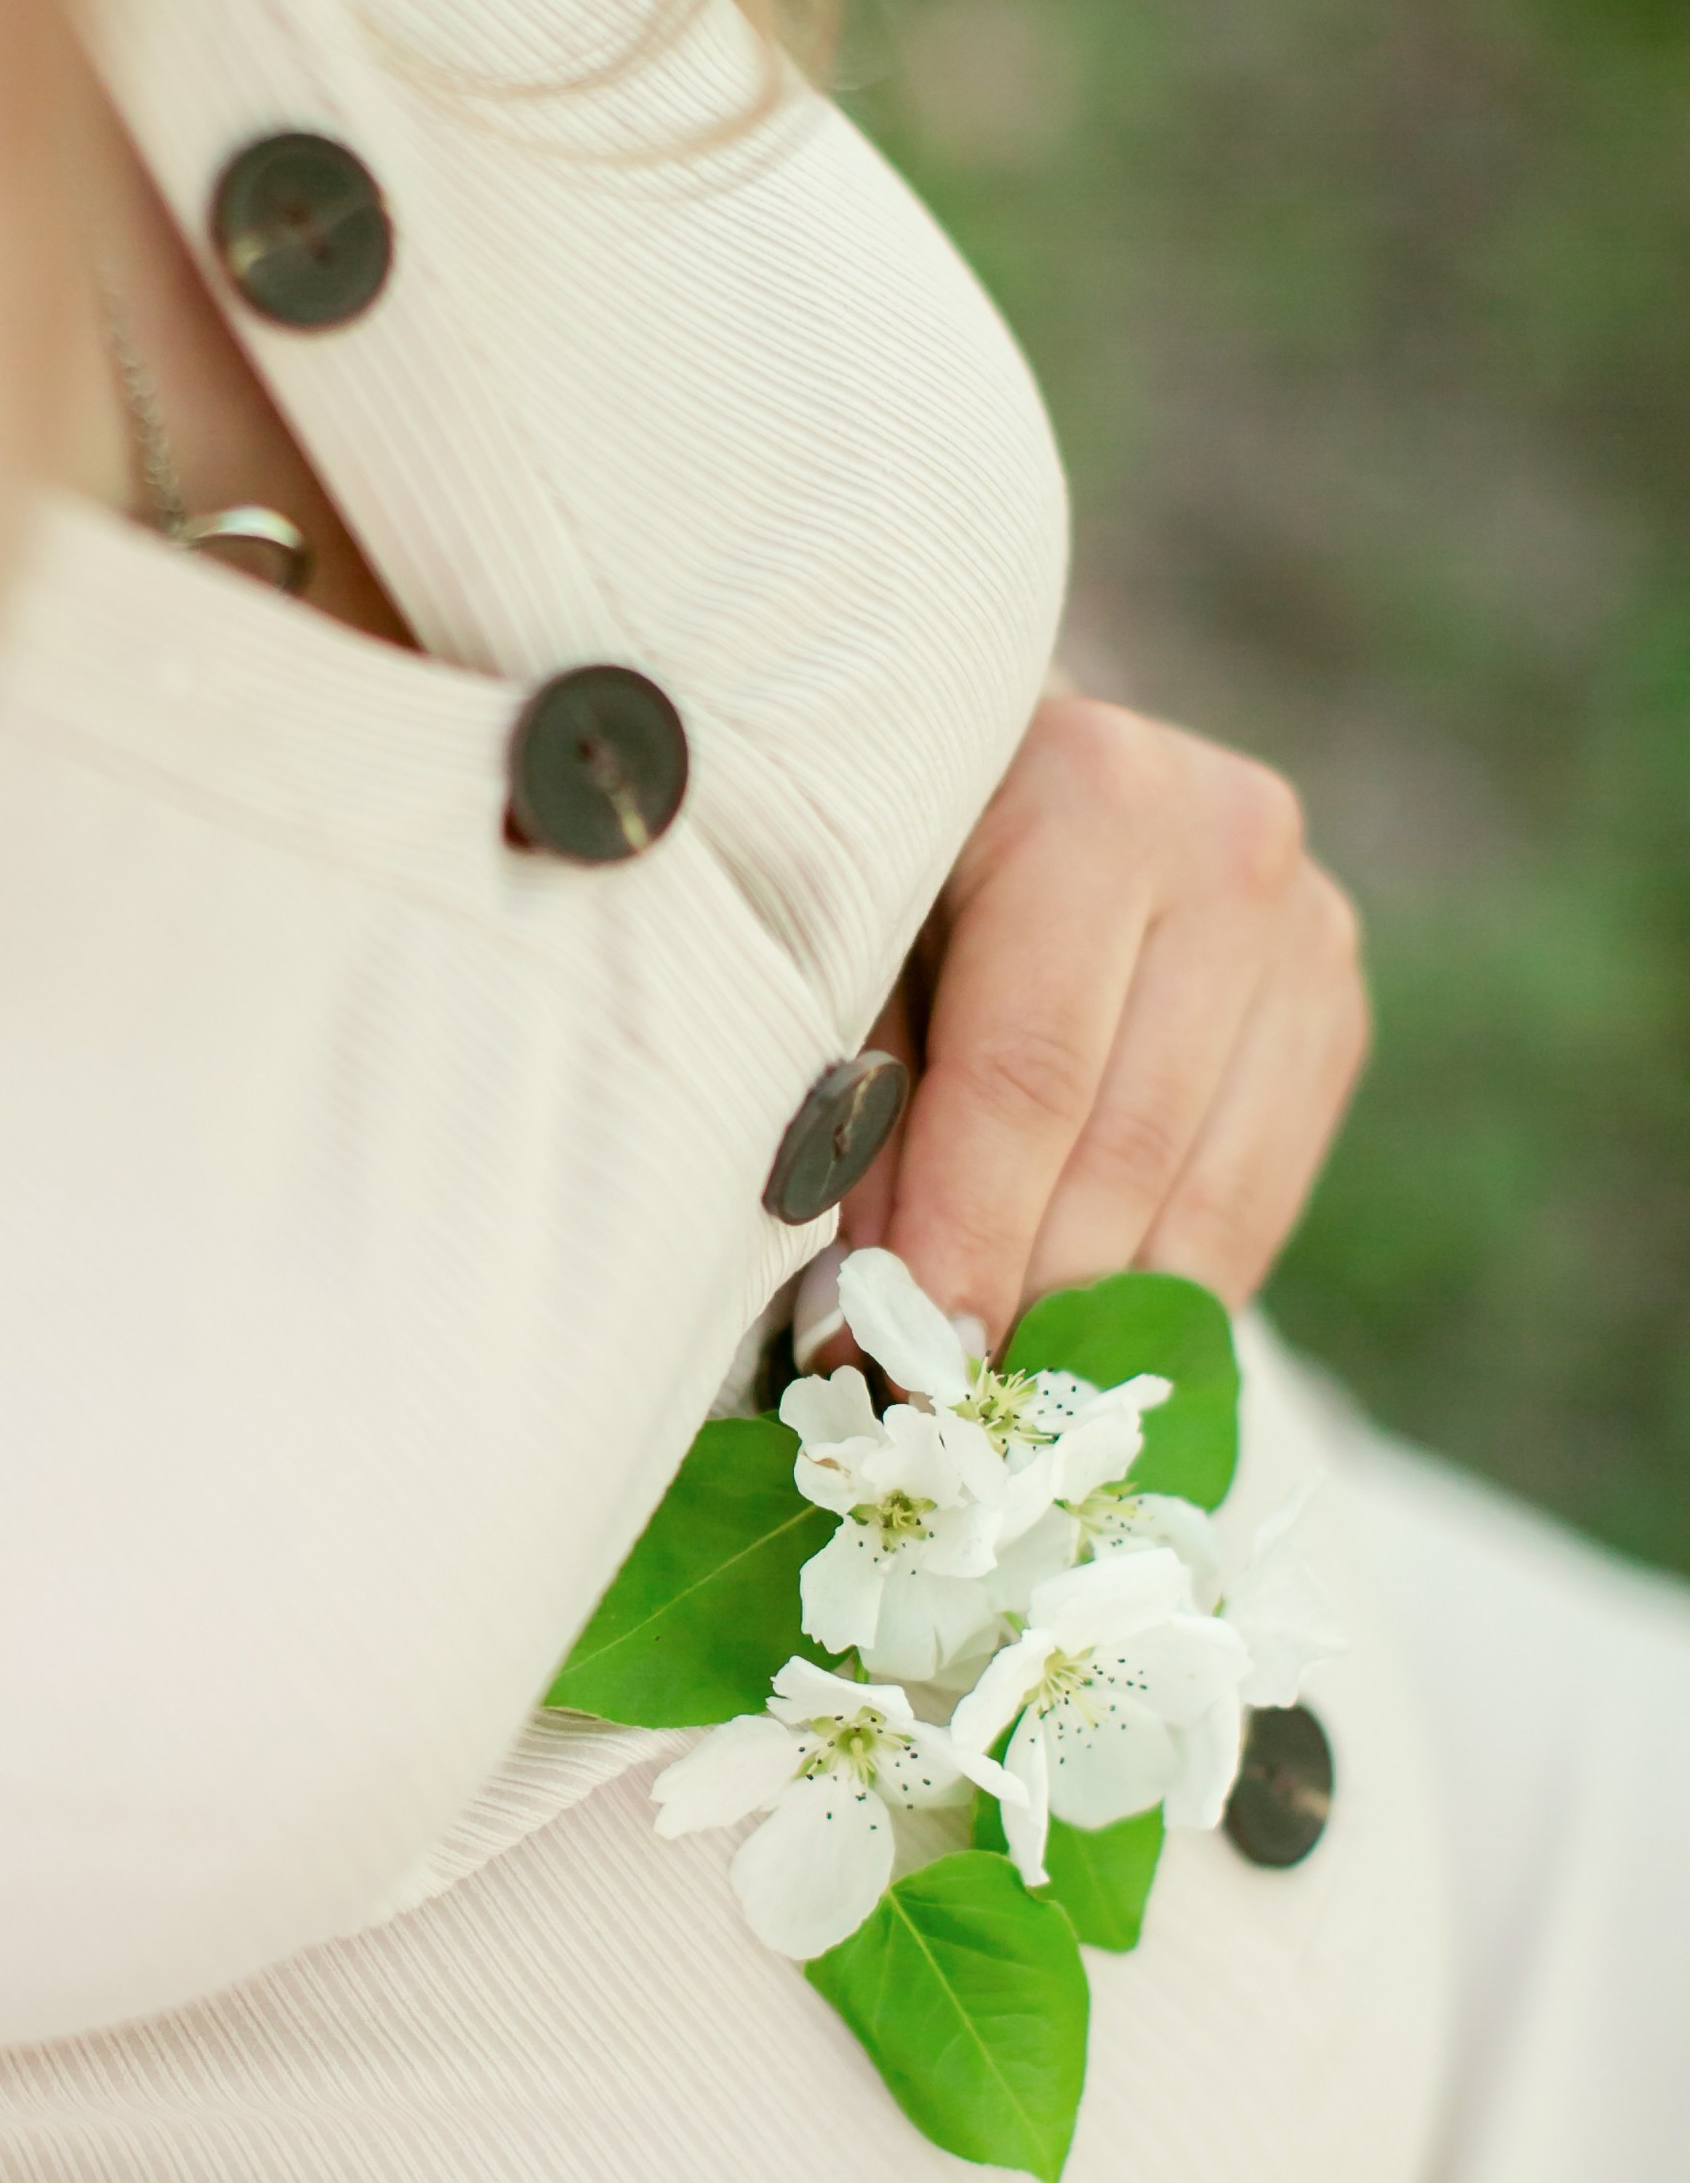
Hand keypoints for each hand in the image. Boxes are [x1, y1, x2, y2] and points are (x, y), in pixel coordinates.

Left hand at [822, 698, 1368, 1353]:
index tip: (915, 1364)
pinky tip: (1086, 1345)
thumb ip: (855, 1099)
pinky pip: (1257, 1200)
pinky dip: (1166, 1291)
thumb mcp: (847, 944)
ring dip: (1097, 1318)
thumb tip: (866, 1311)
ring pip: (1205, 1191)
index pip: (1032, 1068)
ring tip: (1002, 1402)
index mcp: (1091, 792)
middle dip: (1026, 1294)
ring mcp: (1307, 926)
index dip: (970, 1231)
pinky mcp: (1335, 1004)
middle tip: (944, 1411)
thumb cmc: (897, 859)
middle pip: (1127, 1140)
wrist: (1016, 770)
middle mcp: (1230, 842)